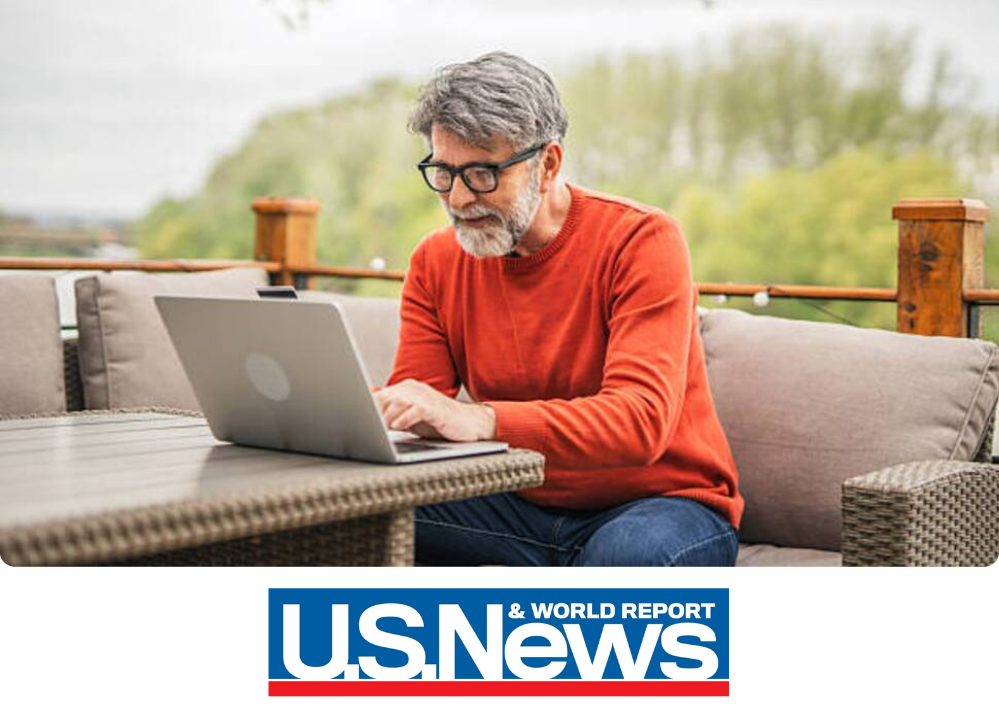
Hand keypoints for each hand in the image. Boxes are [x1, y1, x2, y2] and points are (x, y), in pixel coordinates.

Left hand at [373, 379, 495, 441]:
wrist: (469, 424)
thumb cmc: (438, 422)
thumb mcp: (409, 418)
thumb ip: (390, 412)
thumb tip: (366, 408)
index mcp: (406, 389)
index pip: (380, 396)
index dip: (366, 409)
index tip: (355, 422)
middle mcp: (414, 390)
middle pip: (387, 398)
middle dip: (374, 414)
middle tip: (366, 429)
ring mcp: (426, 398)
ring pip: (399, 403)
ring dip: (387, 418)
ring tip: (379, 430)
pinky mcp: (436, 409)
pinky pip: (417, 410)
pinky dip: (405, 419)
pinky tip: (399, 427)